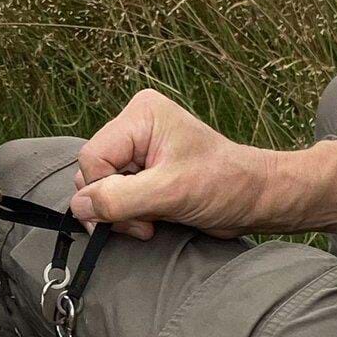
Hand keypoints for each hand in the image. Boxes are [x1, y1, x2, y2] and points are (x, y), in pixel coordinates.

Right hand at [70, 89, 270, 237]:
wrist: (256, 199)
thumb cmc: (225, 185)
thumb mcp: (170, 192)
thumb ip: (120, 199)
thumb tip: (80, 206)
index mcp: (141, 116)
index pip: (92, 157)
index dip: (105, 190)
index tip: (136, 212)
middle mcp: (135, 127)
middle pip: (92, 173)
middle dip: (113, 205)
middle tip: (146, 220)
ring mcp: (138, 151)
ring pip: (100, 189)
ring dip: (121, 214)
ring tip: (152, 220)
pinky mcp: (142, 172)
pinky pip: (114, 197)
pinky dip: (128, 216)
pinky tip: (151, 219)